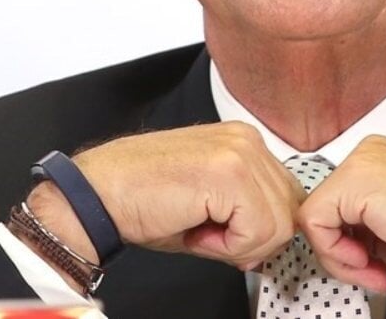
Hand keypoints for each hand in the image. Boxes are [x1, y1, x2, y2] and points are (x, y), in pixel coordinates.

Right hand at [28, 121, 304, 269]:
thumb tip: (272, 240)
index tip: (222, 235)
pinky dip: (228, 246)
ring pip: (278, 225)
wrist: (96, 197)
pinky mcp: (229, 173)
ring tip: (197, 229)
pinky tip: (195, 230)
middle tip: (205, 234)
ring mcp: (239, 152)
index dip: (259, 231)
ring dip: (238, 244)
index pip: (286, 198)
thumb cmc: (140, 200)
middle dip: (251, 239)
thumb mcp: (209, 204)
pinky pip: (258, 231)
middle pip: (288, 212)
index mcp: (243, 141)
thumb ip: (248, 213)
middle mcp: (246, 139)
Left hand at [297, 134, 385, 293]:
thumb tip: (335, 243)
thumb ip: (361, 228)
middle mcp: (368, 153)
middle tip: (374, 273)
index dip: (348, 245)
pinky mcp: (354, 180)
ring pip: (315, 218)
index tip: (374, 266)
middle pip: (324, 210)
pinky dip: (335, 253)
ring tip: (375, 271)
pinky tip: (369, 262)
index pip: (336, 205)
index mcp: (379, 161)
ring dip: (342, 259)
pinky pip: (314, 223)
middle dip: (343, 252)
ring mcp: (361, 162)